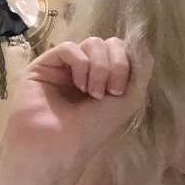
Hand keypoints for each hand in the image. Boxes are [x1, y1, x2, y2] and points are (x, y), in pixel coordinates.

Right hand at [7, 38, 153, 162]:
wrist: (61, 145)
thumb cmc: (96, 126)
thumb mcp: (130, 97)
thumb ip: (141, 68)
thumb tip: (140, 40)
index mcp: (107, 75)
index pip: (124, 50)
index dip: (128, 63)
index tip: (121, 91)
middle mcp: (87, 68)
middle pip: (111, 43)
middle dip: (117, 65)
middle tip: (111, 91)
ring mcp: (65, 66)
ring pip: (93, 43)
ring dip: (100, 67)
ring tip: (93, 92)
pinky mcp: (43, 66)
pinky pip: (69, 47)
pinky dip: (80, 64)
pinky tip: (79, 85)